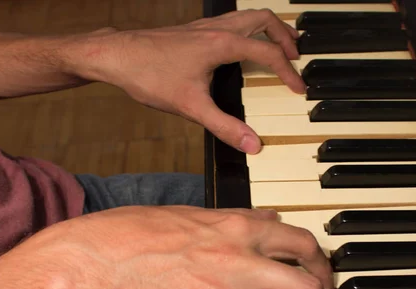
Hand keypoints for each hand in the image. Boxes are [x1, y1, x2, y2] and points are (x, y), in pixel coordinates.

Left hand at [73, 10, 304, 153]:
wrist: (117, 57)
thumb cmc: (149, 75)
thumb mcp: (191, 106)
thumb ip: (225, 127)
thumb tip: (252, 144)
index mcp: (222, 43)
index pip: (268, 53)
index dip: (288, 72)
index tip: (298, 88)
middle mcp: (216, 29)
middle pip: (263, 20)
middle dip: (284, 37)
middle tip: (296, 56)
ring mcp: (204, 27)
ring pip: (247, 16)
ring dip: (267, 29)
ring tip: (277, 47)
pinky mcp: (193, 31)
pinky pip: (230, 22)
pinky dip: (247, 31)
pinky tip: (240, 49)